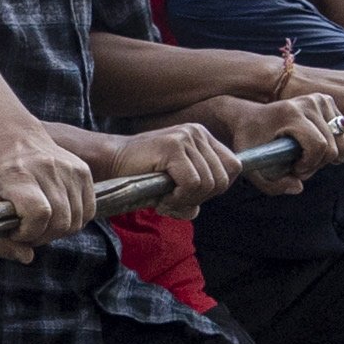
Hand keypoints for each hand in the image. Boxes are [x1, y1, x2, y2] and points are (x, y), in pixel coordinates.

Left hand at [0, 112, 97, 260]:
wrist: (14, 137)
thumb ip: (0, 243)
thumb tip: (28, 257)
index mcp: (18, 175)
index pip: (38, 215)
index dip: (27, 232)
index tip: (15, 229)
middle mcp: (46, 168)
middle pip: (60, 221)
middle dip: (43, 235)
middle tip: (29, 229)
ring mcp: (68, 168)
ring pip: (76, 220)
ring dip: (59, 230)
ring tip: (42, 221)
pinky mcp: (83, 170)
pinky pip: (89, 211)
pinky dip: (75, 219)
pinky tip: (57, 213)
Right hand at [126, 120, 247, 212]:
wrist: (111, 162)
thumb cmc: (142, 176)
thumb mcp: (175, 185)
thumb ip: (193, 196)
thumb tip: (195, 210)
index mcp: (203, 137)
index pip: (233, 167)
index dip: (215, 189)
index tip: (190, 194)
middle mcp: (198, 133)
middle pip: (223, 179)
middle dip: (200, 198)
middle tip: (174, 200)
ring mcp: (186, 137)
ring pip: (208, 184)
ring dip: (186, 200)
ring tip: (165, 198)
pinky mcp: (173, 146)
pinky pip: (192, 183)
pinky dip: (179, 198)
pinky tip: (161, 197)